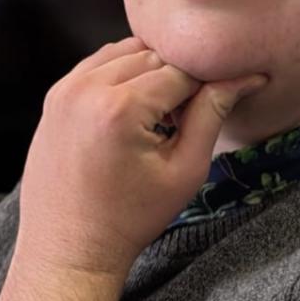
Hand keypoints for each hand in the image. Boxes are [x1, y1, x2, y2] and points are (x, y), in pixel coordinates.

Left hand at [14, 37, 265, 284]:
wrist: (69, 250)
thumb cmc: (130, 219)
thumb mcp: (185, 170)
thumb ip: (212, 113)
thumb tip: (244, 77)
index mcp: (120, 109)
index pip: (181, 70)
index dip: (207, 82)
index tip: (222, 94)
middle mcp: (86, 89)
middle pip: (153, 55)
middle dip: (177, 77)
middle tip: (186, 115)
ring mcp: (65, 89)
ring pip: (126, 51)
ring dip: (150, 70)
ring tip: (159, 112)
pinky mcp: (55, 95)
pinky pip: (99, 62)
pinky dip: (123, 72)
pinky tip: (133, 107)